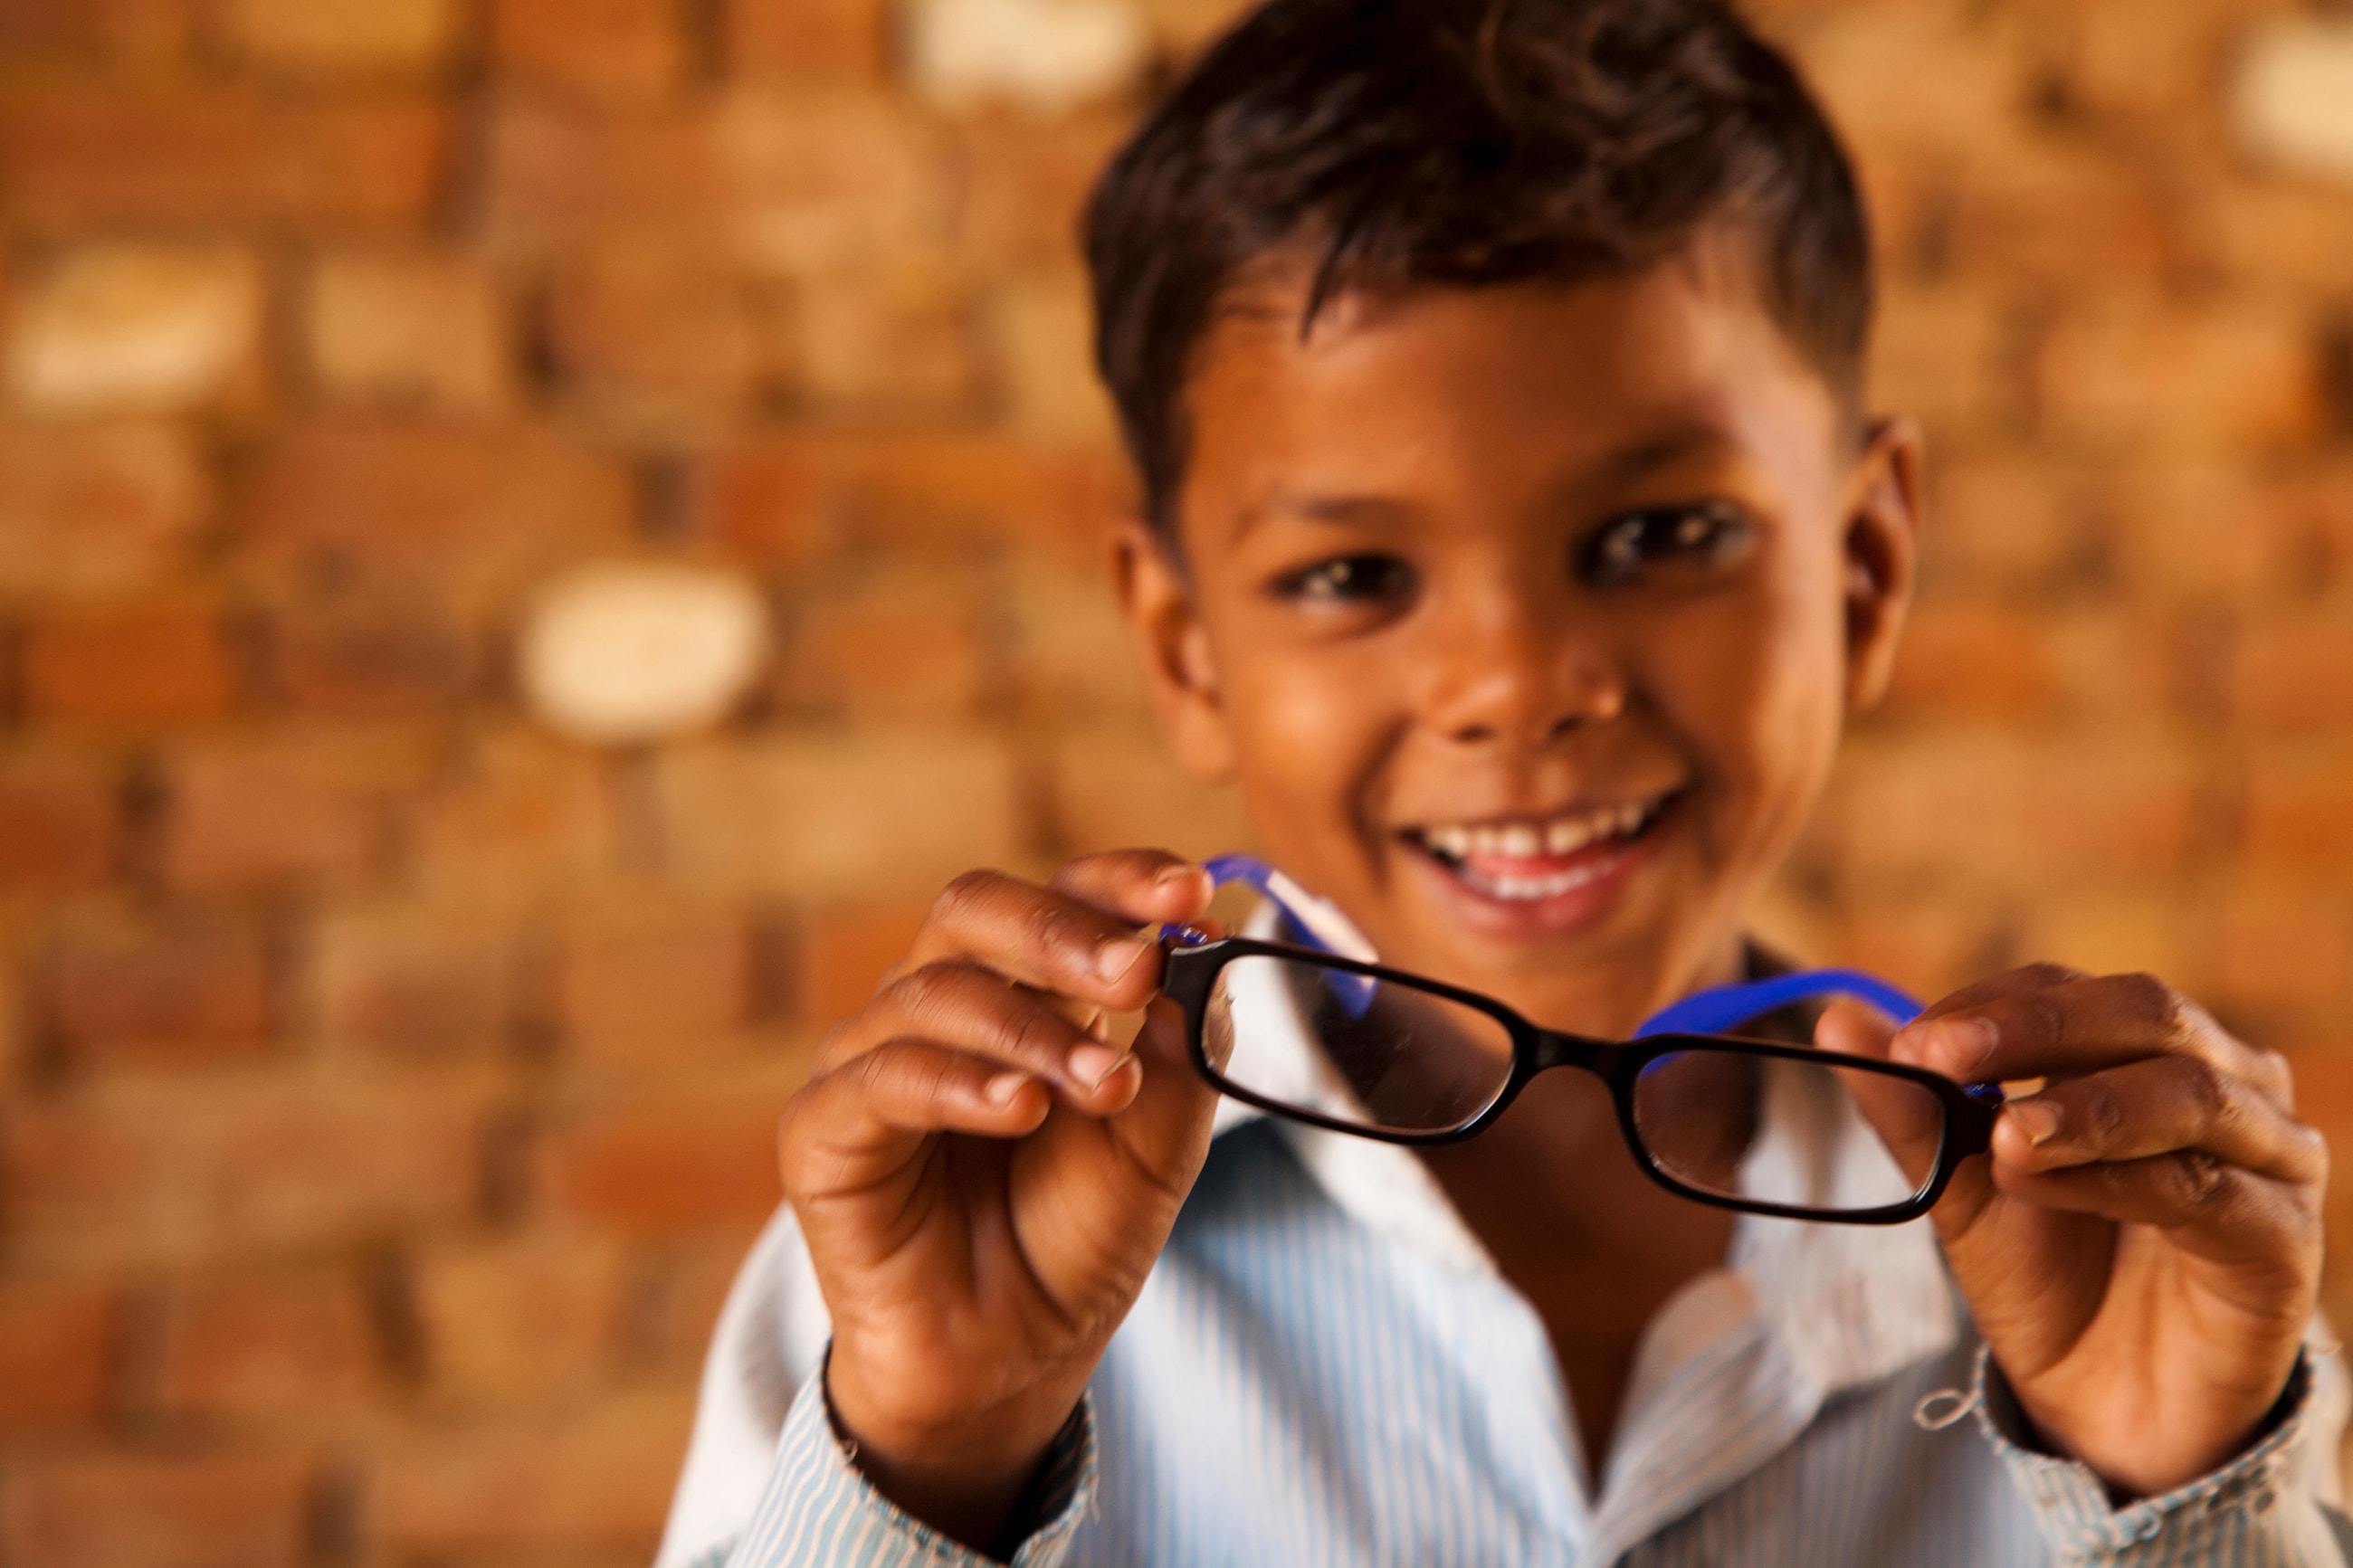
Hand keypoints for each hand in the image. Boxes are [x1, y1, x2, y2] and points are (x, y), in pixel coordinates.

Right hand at [776, 851, 1219, 1549]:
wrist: (1009, 1360)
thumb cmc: (1072, 1240)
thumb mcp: (1156, 1151)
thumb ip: (1181, 1061)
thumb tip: (1204, 960)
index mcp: (1024, 988)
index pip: (1064, 896)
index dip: (1121, 882)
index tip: (1190, 892)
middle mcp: (940, 1004)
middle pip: (977, 909)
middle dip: (1067, 931)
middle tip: (1139, 971)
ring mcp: (873, 1059)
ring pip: (939, 993)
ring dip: (1034, 1030)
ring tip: (1102, 1084)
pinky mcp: (822, 1129)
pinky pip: (883, 1078)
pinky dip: (960, 1083)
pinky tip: (1022, 1108)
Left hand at [1824, 966, 2325, 1497]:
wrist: (2107, 1403)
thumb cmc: (2049, 1274)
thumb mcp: (1963, 1184)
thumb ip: (1913, 1106)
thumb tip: (1834, 1018)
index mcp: (2148, 1049)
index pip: (2071, 992)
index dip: (1992, 1005)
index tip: (1912, 1042)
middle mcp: (2229, 1083)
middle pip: (2144, 1013)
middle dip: (2035, 1028)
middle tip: (1941, 1057)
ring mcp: (2269, 1156)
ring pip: (2187, 1094)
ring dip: (2083, 1106)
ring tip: (2001, 1137)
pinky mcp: (2282, 1239)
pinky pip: (2205, 1188)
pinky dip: (2116, 1178)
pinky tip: (2042, 1184)